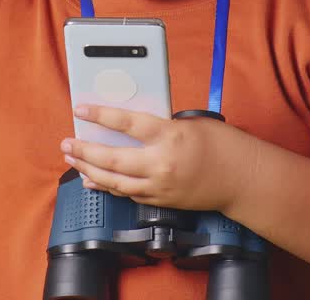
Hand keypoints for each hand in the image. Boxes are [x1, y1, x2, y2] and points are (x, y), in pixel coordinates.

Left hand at [59, 105, 260, 212]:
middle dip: (84, 151)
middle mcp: (161, 163)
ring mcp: (160, 186)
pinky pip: (127, 193)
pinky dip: (107, 186)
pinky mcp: (161, 200)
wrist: (242, 179)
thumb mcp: (190, 122)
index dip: (100, 115)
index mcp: (169, 136)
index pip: (126, 123)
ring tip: (73, 160)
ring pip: (114, 181)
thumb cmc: (221, 145)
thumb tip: (131, 125)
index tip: (81, 109)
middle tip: (67, 143)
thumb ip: (160, 124)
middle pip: (112, 159)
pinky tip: (93, 180)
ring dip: (89, 170)